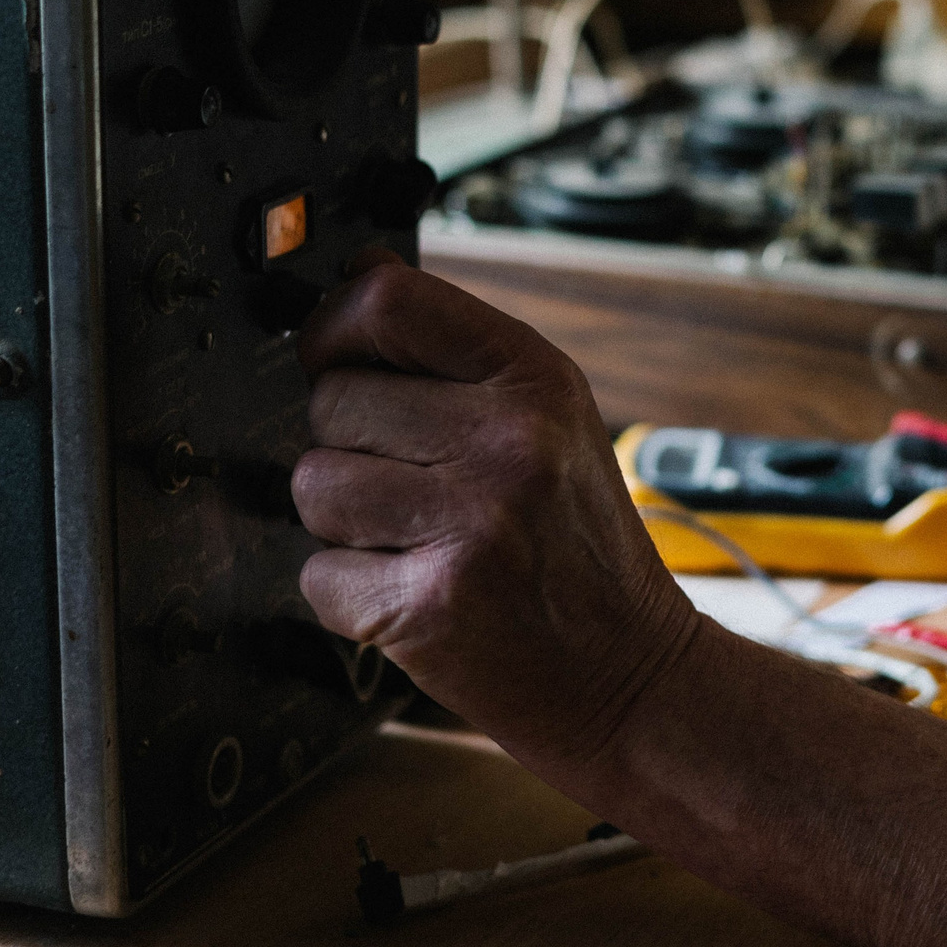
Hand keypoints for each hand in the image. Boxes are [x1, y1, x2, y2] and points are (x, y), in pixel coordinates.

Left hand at [289, 250, 699, 766]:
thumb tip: (359, 272)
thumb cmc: (581, 546)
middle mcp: (508, 442)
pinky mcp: (429, 605)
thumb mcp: (553, 420)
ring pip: (313, 485)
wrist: (632, 674)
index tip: (338, 358)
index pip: (387, 302)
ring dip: (344, 521)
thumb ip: (456, 352)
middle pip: (332, 399)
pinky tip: (415, 592)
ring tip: (417, 539)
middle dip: (350, 444)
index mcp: (536, 379)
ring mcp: (470, 524)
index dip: (336, 327)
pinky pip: (318, 575)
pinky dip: (351, 594)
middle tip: (414, 486)